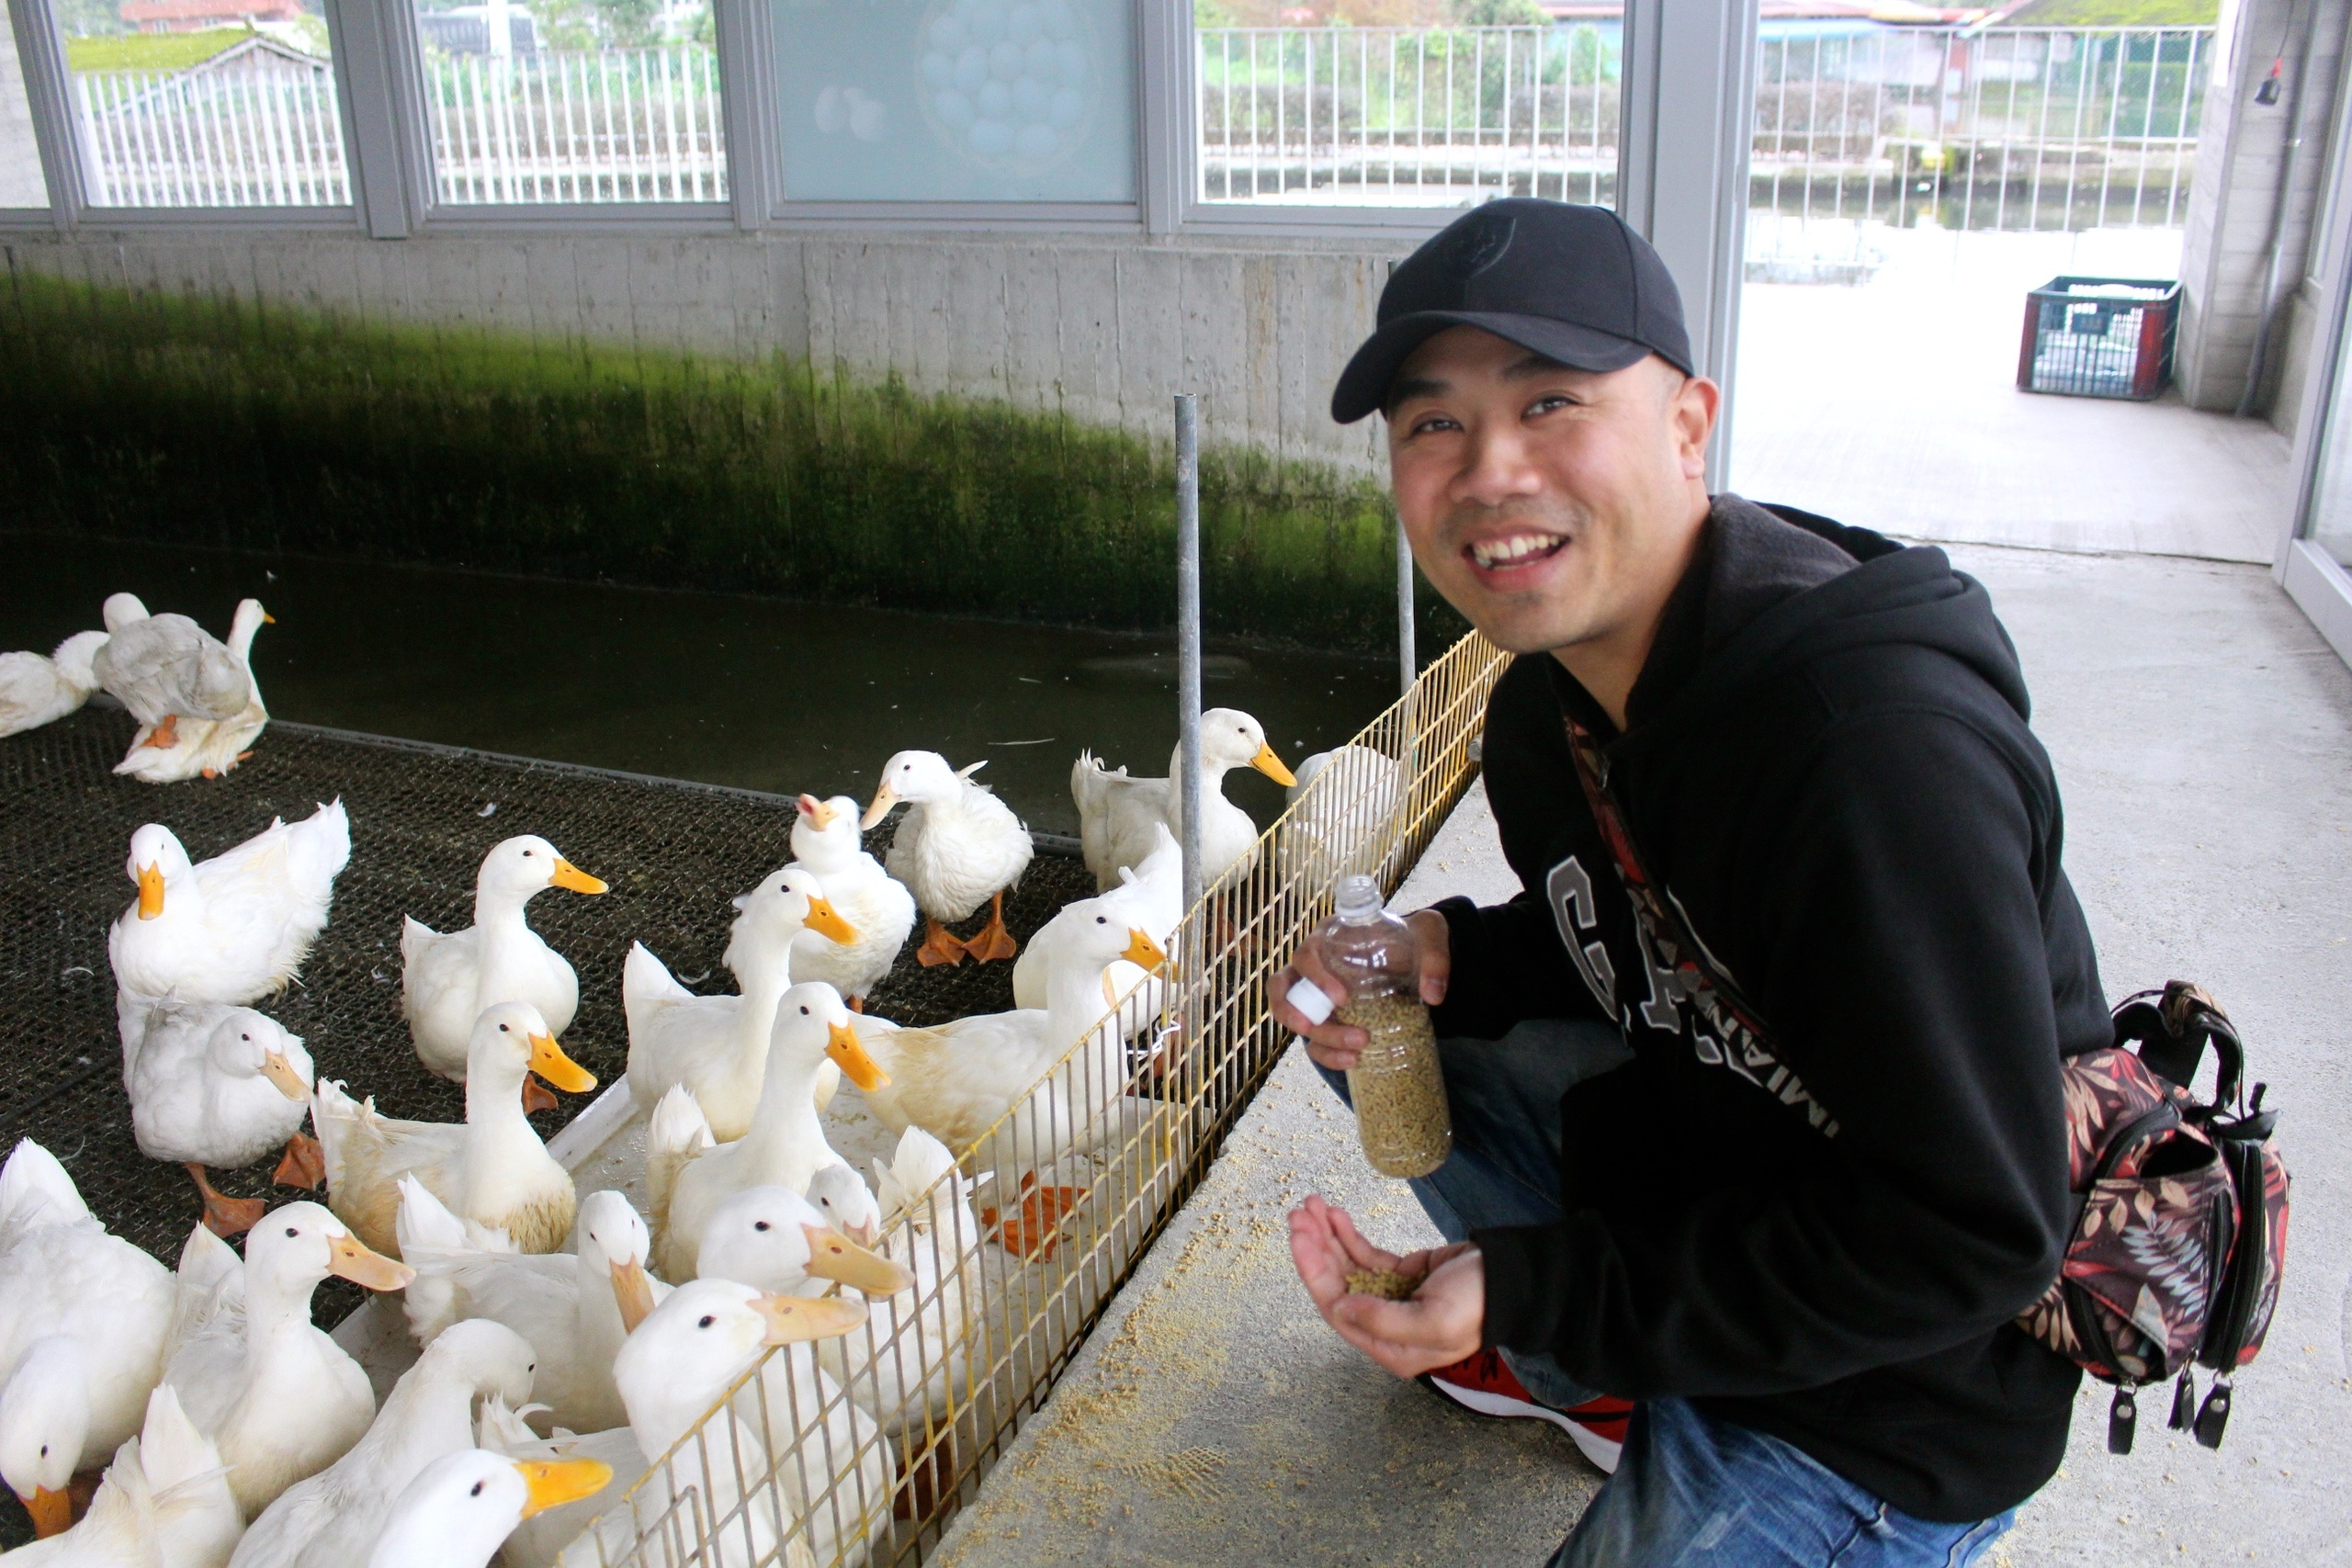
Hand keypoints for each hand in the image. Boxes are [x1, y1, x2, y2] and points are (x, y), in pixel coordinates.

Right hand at [1271, 908, 1450, 1070]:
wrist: (1417, 958)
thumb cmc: (1414, 940)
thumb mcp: (1430, 935)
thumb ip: (1435, 957)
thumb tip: (1433, 994)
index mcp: (1331, 938)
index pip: (1306, 954)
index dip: (1315, 977)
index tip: (1341, 998)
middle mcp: (1316, 965)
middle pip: (1285, 988)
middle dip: (1296, 1013)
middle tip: (1321, 1027)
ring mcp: (1317, 994)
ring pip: (1295, 1017)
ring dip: (1319, 1039)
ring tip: (1354, 1052)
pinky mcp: (1328, 1019)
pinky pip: (1315, 1040)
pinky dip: (1328, 1055)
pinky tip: (1353, 1061)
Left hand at [1287, 1194, 1482, 1378]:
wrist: (1513, 1279)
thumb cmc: (1477, 1305)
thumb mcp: (1433, 1321)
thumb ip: (1383, 1322)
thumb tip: (1339, 1310)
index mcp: (1390, 1348)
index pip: (1337, 1310)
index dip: (1314, 1273)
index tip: (1299, 1238)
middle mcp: (1385, 1326)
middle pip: (1337, 1285)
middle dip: (1315, 1248)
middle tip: (1299, 1213)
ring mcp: (1391, 1298)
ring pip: (1347, 1267)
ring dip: (1327, 1237)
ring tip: (1311, 1206)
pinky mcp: (1402, 1274)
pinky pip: (1366, 1255)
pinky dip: (1348, 1235)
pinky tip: (1335, 1216)